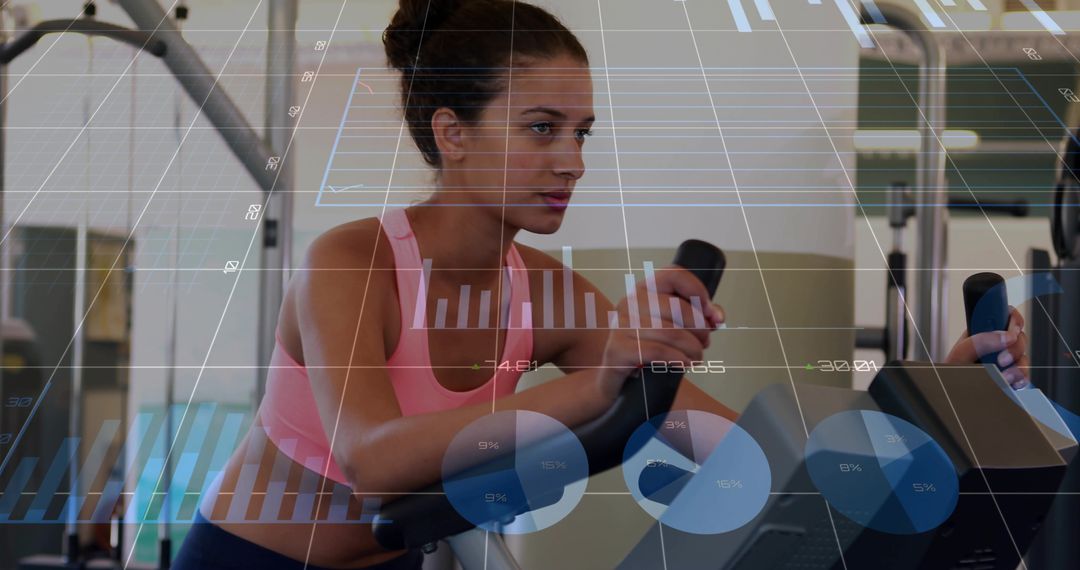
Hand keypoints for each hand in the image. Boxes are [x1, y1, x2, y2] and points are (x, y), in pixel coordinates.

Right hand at [596, 265, 724, 401]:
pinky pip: (658, 351)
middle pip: (677, 307)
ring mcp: (621, 325)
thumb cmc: (647, 350)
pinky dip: (678, 358)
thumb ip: (695, 317)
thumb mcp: (670, 328)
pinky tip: (684, 364)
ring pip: (671, 332)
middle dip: (700, 328)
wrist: (615, 380)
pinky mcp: (618, 349)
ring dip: (693, 348)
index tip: (711, 313)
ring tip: (696, 358)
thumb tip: (716, 316)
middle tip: (704, 343)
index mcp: (643, 291)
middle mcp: (629, 303)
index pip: (673, 275)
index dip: (697, 291)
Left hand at [944, 306, 1028, 388]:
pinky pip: (1025, 374)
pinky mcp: (1010, 375)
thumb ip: (980, 341)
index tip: (1011, 333)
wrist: (954, 394)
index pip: (1004, 314)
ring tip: (1003, 378)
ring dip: (1018, 368)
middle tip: (1001, 361)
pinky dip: (1021, 379)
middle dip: (1014, 349)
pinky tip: (1012, 383)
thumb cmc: (953, 372)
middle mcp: (996, 343)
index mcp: (982, 331)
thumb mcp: (961, 354)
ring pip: (1024, 356)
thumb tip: (1005, 336)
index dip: (1013, 319)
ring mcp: (1005, 359)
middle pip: (1019, 336)